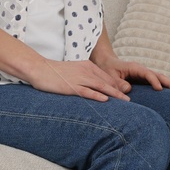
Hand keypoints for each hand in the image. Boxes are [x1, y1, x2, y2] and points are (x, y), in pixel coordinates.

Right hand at [28, 57, 169, 100]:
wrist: (39, 68)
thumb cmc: (55, 73)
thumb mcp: (74, 73)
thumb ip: (86, 79)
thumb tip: (96, 90)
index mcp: (88, 67)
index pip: (107, 77)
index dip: (118, 86)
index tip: (127, 94)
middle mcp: (86, 71)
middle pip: (107, 82)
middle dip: (120, 91)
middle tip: (131, 101)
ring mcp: (79, 78)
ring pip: (101, 87)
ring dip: (114, 94)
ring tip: (125, 102)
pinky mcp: (71, 86)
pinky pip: (87, 91)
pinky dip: (97, 96)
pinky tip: (106, 101)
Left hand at [96, 56, 169, 92]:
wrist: (106, 63)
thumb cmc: (107, 69)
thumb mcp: (110, 76)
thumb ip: (118, 82)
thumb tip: (128, 90)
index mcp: (135, 68)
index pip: (148, 74)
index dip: (154, 81)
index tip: (160, 89)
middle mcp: (142, 70)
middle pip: (158, 75)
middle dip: (169, 82)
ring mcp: (144, 75)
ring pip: (159, 79)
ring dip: (169, 85)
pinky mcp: (144, 80)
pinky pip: (155, 83)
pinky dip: (164, 87)